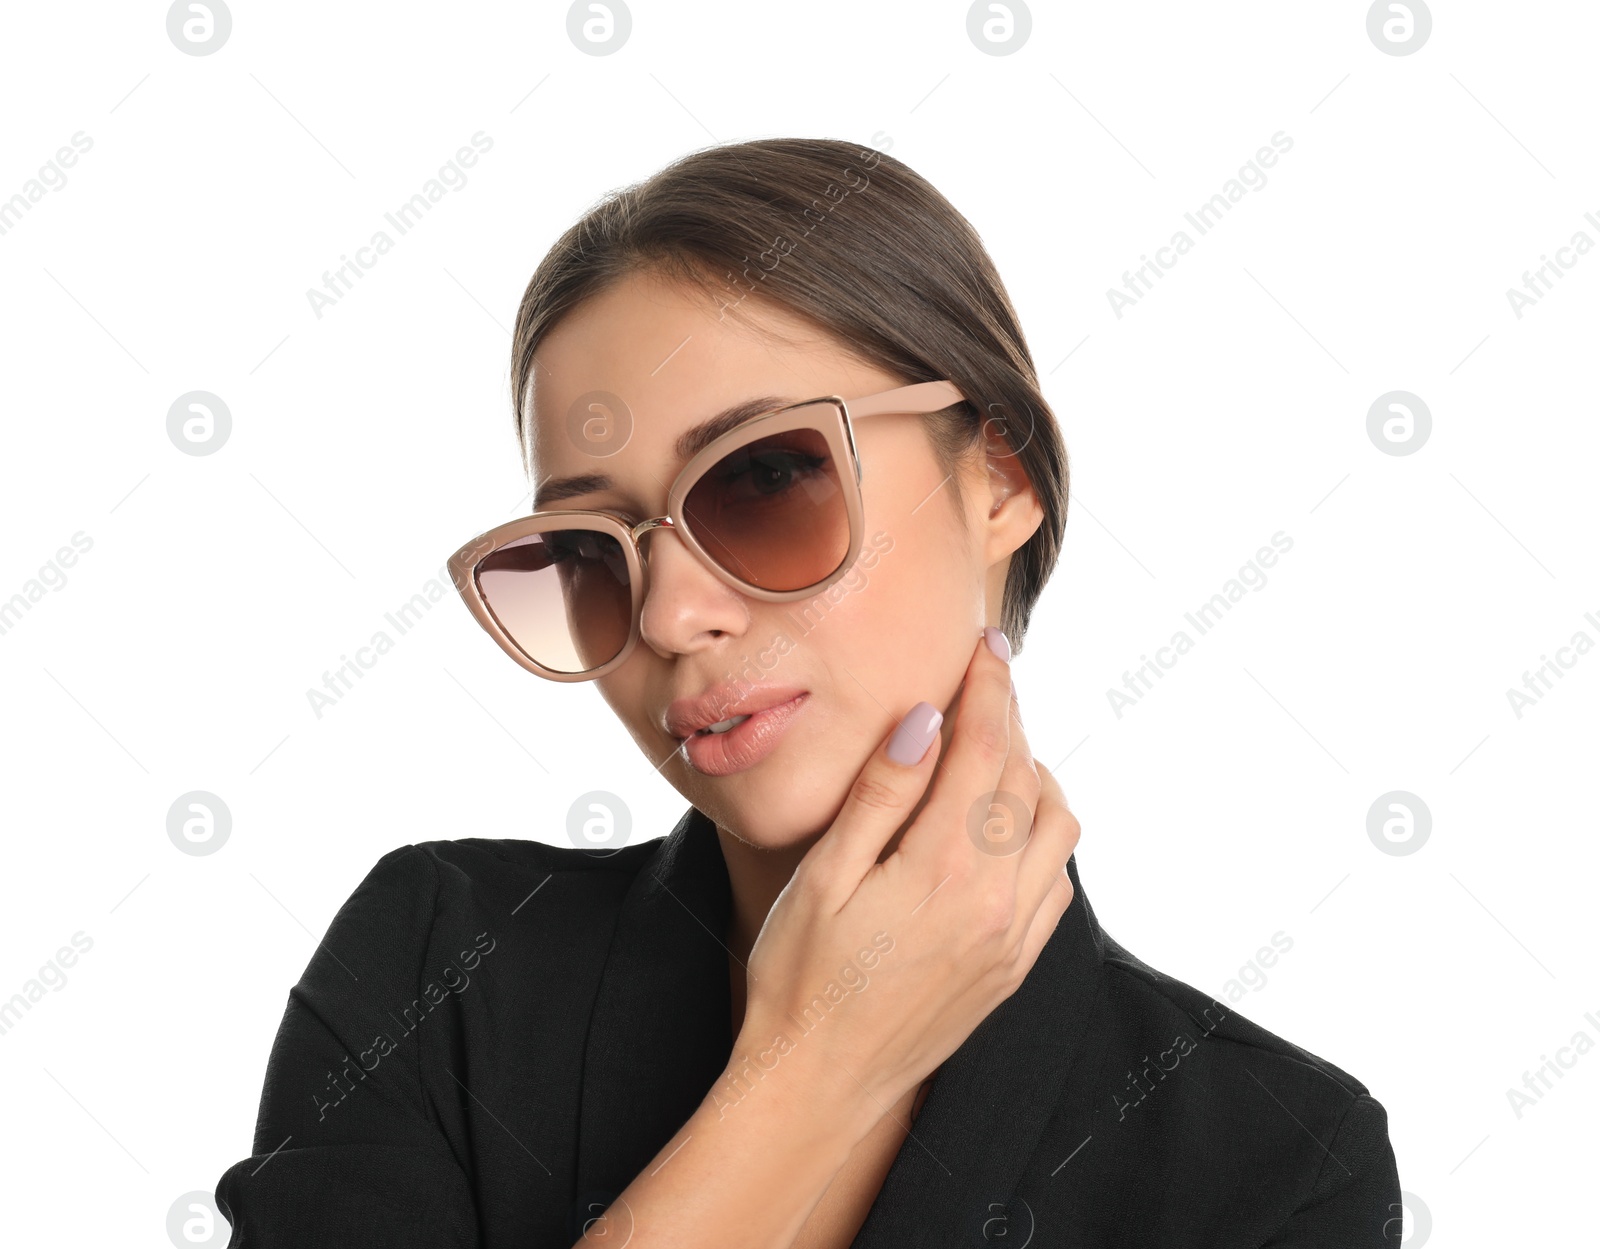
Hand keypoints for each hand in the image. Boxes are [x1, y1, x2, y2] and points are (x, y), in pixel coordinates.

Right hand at [737, 630, 1080, 1131]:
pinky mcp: (1015, 965)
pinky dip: (1041, 836)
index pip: (985, 749)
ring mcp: (1013, 937)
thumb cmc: (800, 975)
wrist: (819, 1082)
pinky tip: (999, 830)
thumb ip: (883, 793)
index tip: (987, 645)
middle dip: (1010, 719)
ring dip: (1034, 778)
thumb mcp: (823, 875)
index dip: (989, 688)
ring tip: (991, 754)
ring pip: (1058, 827)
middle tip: (985, 682)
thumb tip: (928, 719)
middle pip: (1026, 778)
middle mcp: (995, 899)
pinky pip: (1055, 881)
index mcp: (942, 867)